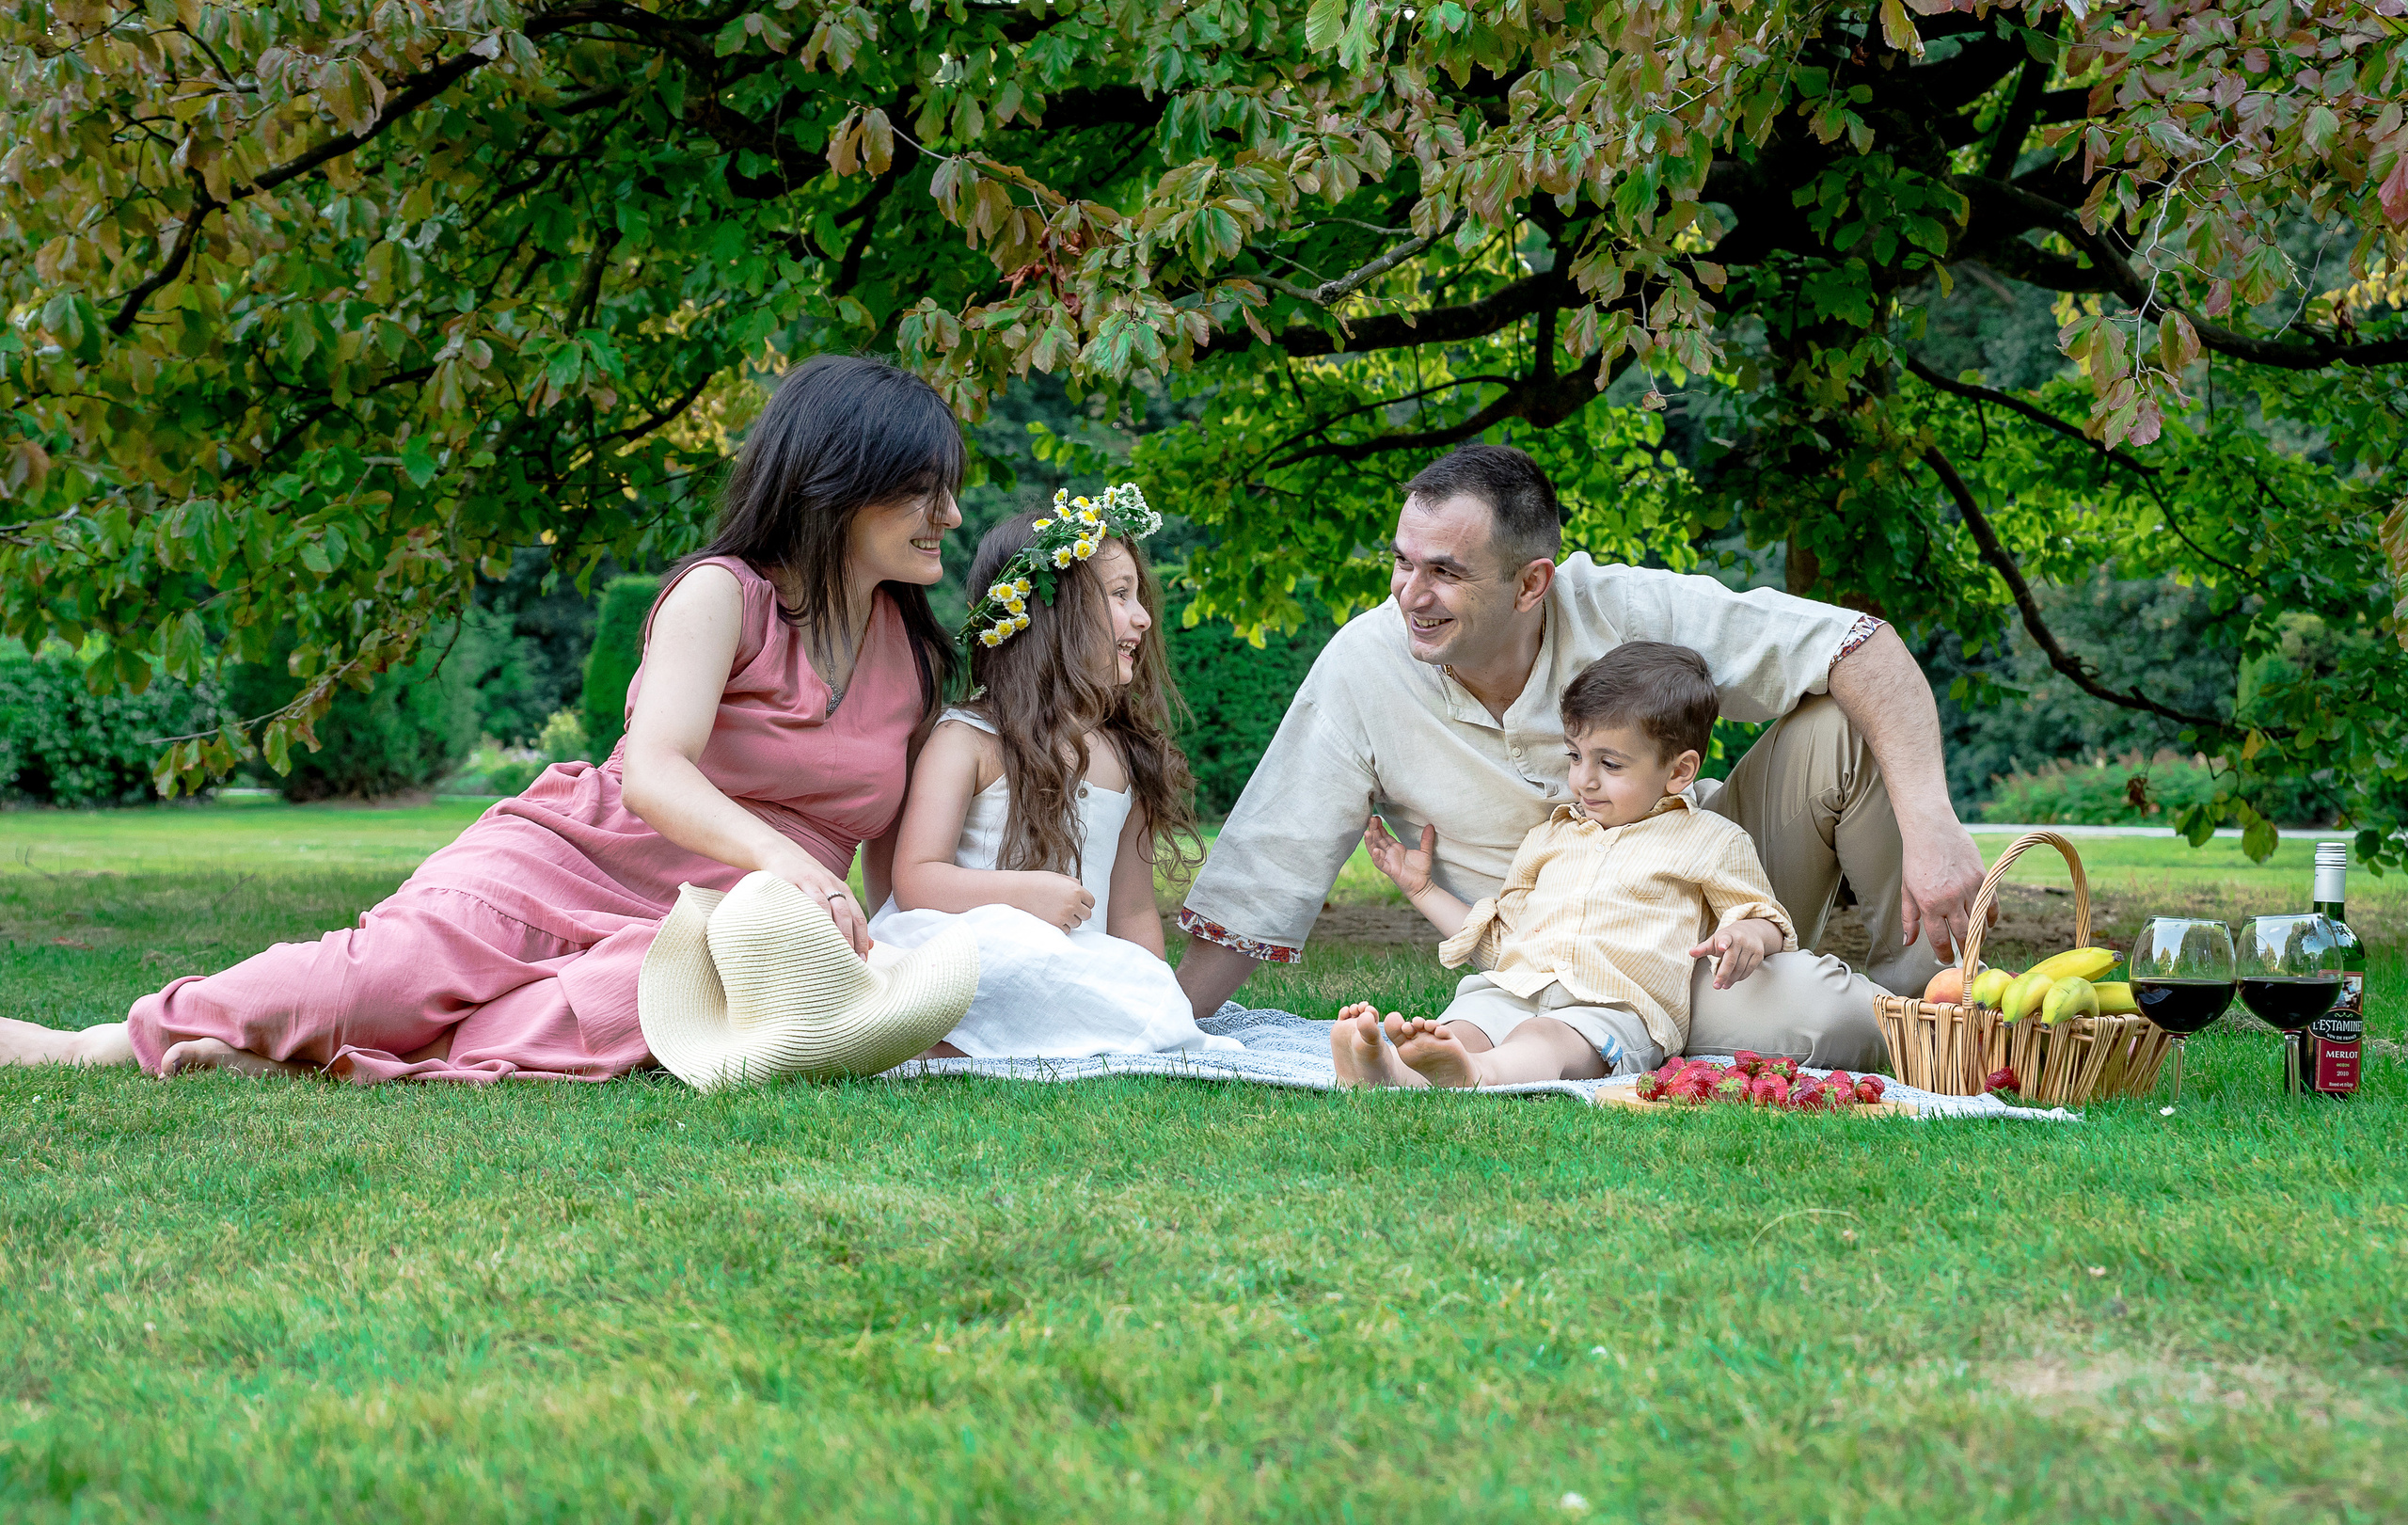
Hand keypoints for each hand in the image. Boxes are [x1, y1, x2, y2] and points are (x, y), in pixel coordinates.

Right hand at [764, 845, 870, 957]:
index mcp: (843, 890)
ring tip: (833, 951)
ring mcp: (812, 883)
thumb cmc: (809, 880)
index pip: (858, 917)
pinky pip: (804, 901)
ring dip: (831, 931)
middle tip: (849, 960)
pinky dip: (810, 917)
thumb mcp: (831, 894)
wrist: (782, 854)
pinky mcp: (793, 882)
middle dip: (850, 938)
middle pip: (846, 914)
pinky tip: (811, 933)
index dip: (862, 939)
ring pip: (827, 908)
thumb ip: (850, 918)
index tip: (862, 960)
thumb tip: (870, 945)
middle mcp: (831, 886)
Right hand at [1023, 872, 1096, 932]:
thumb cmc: (1035, 883)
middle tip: (1068, 909)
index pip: (1091, 902)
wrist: (1017, 891)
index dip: (1084, 903)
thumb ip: (1072, 883)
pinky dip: (1061, 927)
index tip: (1078, 904)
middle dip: (1079, 913)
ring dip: (1070, 920)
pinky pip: (1066, 930)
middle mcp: (1072, 903)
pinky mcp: (1055, 925)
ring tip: (1056, 912)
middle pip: (1087, 915)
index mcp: (1075, 889)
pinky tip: (1052, 918)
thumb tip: (1081, 888)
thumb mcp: (1057, 877)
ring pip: (1076, 924)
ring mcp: (1064, 915)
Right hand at [1362, 813, 1436, 896]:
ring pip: (1375, 850)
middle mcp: (1390, 854)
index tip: (1377, 817)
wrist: (1424, 886)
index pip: (1384, 836)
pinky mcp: (1390, 870)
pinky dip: (1376, 857)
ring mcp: (1388, 862)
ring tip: (1367, 832)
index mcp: (1396, 849)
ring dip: (1370, 841)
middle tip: (1371, 818)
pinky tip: (1375, 850)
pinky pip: (1380, 864)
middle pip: (1378, 840)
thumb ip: (1427, 839)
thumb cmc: (1422, 871)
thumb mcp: (1425, 851)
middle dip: (1374, 830)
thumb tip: (1430, 825)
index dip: (1380, 827)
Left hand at [1689, 918, 1782, 989]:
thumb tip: (1691, 953)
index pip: (1725, 939)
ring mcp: (1751, 947)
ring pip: (1741, 968)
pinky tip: (1734, 980)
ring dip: (1731, 979)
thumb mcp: (1715, 940)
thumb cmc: (1728, 938)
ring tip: (1724, 985)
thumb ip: (1703, 948)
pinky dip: (1741, 977)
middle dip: (1723, 975)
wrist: (1752, 931)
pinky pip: (1749, 970)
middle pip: (1731, 961)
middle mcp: (1740, 940)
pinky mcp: (1758, 954)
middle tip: (1716, 985)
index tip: (1721, 947)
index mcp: (1727, 935)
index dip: (1723, 943)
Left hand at [1899, 819, 1991, 963]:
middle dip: (1965, 950)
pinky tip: (1987, 924)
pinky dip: (1991, 918)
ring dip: (1979, 937)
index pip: (1940, 940)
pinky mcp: (1983, 878)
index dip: (1944, 954)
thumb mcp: (1907, 890)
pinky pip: (1991, 905)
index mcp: (1930, 904)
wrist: (1932, 830)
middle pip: (1963, 935)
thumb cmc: (1916, 860)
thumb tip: (1908, 942)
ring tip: (1974, 942)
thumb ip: (1909, 918)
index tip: (1946, 960)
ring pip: (1980, 923)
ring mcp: (1969, 889)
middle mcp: (1951, 899)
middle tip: (1965, 957)